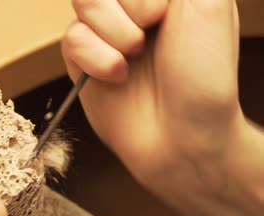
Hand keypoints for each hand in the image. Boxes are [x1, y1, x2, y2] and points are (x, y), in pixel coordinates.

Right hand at [62, 0, 263, 215]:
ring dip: (110, 35)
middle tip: (148, 38)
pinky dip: (93, 59)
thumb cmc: (204, 79)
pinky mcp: (84, 60)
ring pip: (83, 3)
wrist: (181, 139)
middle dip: (126, 10)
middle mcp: (135, 8)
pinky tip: (116, 76)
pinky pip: (71, 39)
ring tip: (132, 59)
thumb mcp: (208, 5)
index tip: (162, 15)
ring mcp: (107, 33)